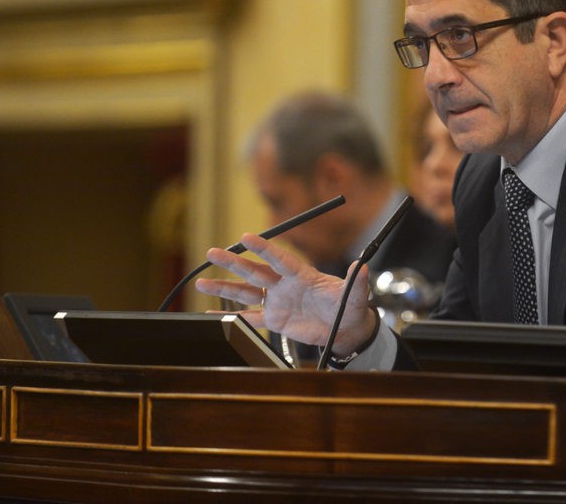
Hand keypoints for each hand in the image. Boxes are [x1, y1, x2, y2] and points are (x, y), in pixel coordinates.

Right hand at [195, 233, 375, 354]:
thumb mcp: (355, 295)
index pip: (279, 259)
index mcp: (302, 274)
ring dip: (225, 287)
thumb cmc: (350, 306)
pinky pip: (250, 317)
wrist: (345, 327)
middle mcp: (284, 284)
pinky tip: (212, 314)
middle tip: (213, 252)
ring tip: (202, 281)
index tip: (246, 237)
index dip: (263, 248)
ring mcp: (277, 301)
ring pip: (246, 292)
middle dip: (234, 262)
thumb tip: (363, 267)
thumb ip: (357, 282)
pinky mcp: (275, 320)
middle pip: (255, 271)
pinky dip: (231, 317)